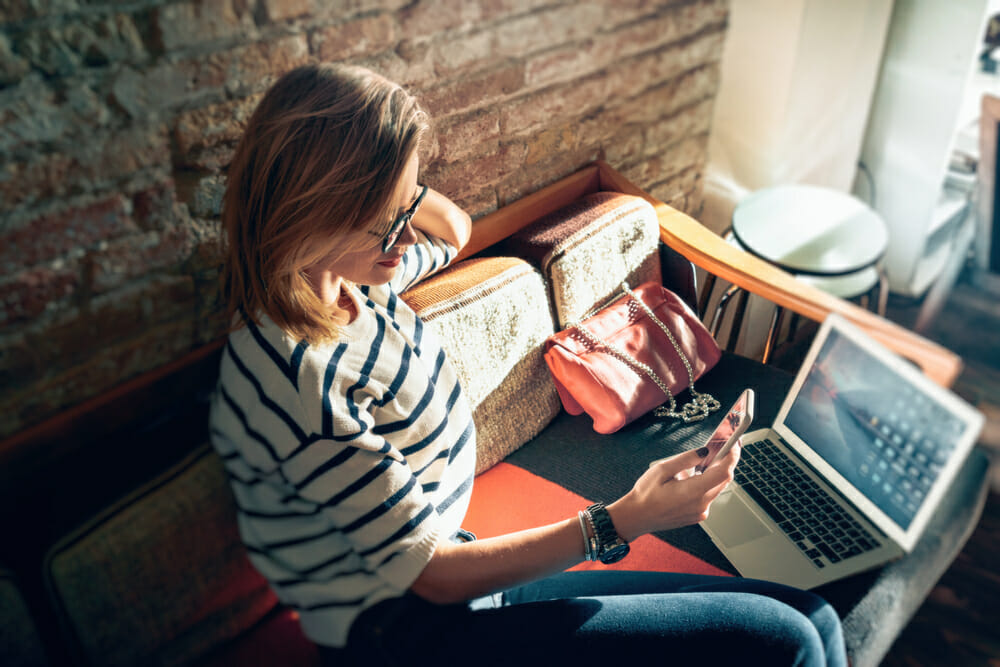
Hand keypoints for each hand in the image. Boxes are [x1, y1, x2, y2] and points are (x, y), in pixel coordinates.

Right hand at [608, 443, 740, 541]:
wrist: (637, 517)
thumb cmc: (646, 494)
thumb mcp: (662, 469)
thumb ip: (686, 459)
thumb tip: (705, 451)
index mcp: (693, 491)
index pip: (723, 473)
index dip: (732, 457)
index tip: (734, 445)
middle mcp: (701, 504)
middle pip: (723, 480)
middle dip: (725, 463)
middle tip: (721, 447)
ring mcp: (700, 512)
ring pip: (717, 488)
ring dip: (714, 473)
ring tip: (705, 460)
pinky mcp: (697, 515)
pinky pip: (708, 496)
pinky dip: (706, 484)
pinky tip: (694, 477)